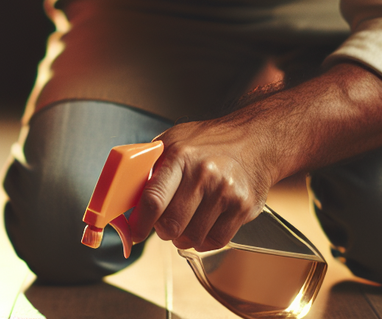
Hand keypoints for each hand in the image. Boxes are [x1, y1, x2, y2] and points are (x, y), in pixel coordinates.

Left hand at [128, 117, 275, 252]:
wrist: (254, 140)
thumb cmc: (207, 142)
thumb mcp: (173, 141)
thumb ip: (151, 166)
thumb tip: (127, 195)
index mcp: (180, 156)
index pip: (153, 199)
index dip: (140, 223)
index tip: (134, 233)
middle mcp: (203, 174)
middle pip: (171, 224)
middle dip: (161, 230)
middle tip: (162, 225)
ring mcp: (225, 192)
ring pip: (192, 236)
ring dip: (183, 237)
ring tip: (184, 223)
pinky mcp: (243, 207)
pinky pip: (216, 241)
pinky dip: (204, 241)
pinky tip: (202, 227)